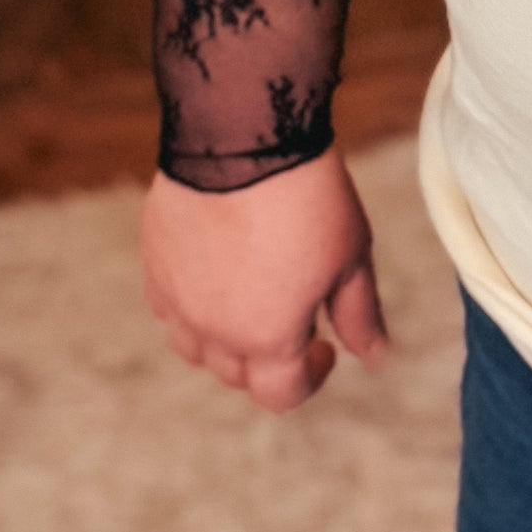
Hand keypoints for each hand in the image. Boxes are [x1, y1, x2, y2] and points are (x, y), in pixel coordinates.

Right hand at [141, 149, 388, 411]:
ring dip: (224, 341)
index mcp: (267, 338)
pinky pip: (168, 308)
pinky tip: (217, 275)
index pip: (281, 395)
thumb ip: (360, 315)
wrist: (244, 136)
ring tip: (252, 301)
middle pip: (236, 375)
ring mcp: (177, 299)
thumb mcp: (351, 258)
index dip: (311, 378)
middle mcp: (214, 330)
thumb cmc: (307, 197)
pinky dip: (191, 308)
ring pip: (194, 348)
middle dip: (269, 361)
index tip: (326, 345)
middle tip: (296, 318)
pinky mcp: (154, 264)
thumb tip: (377, 357)